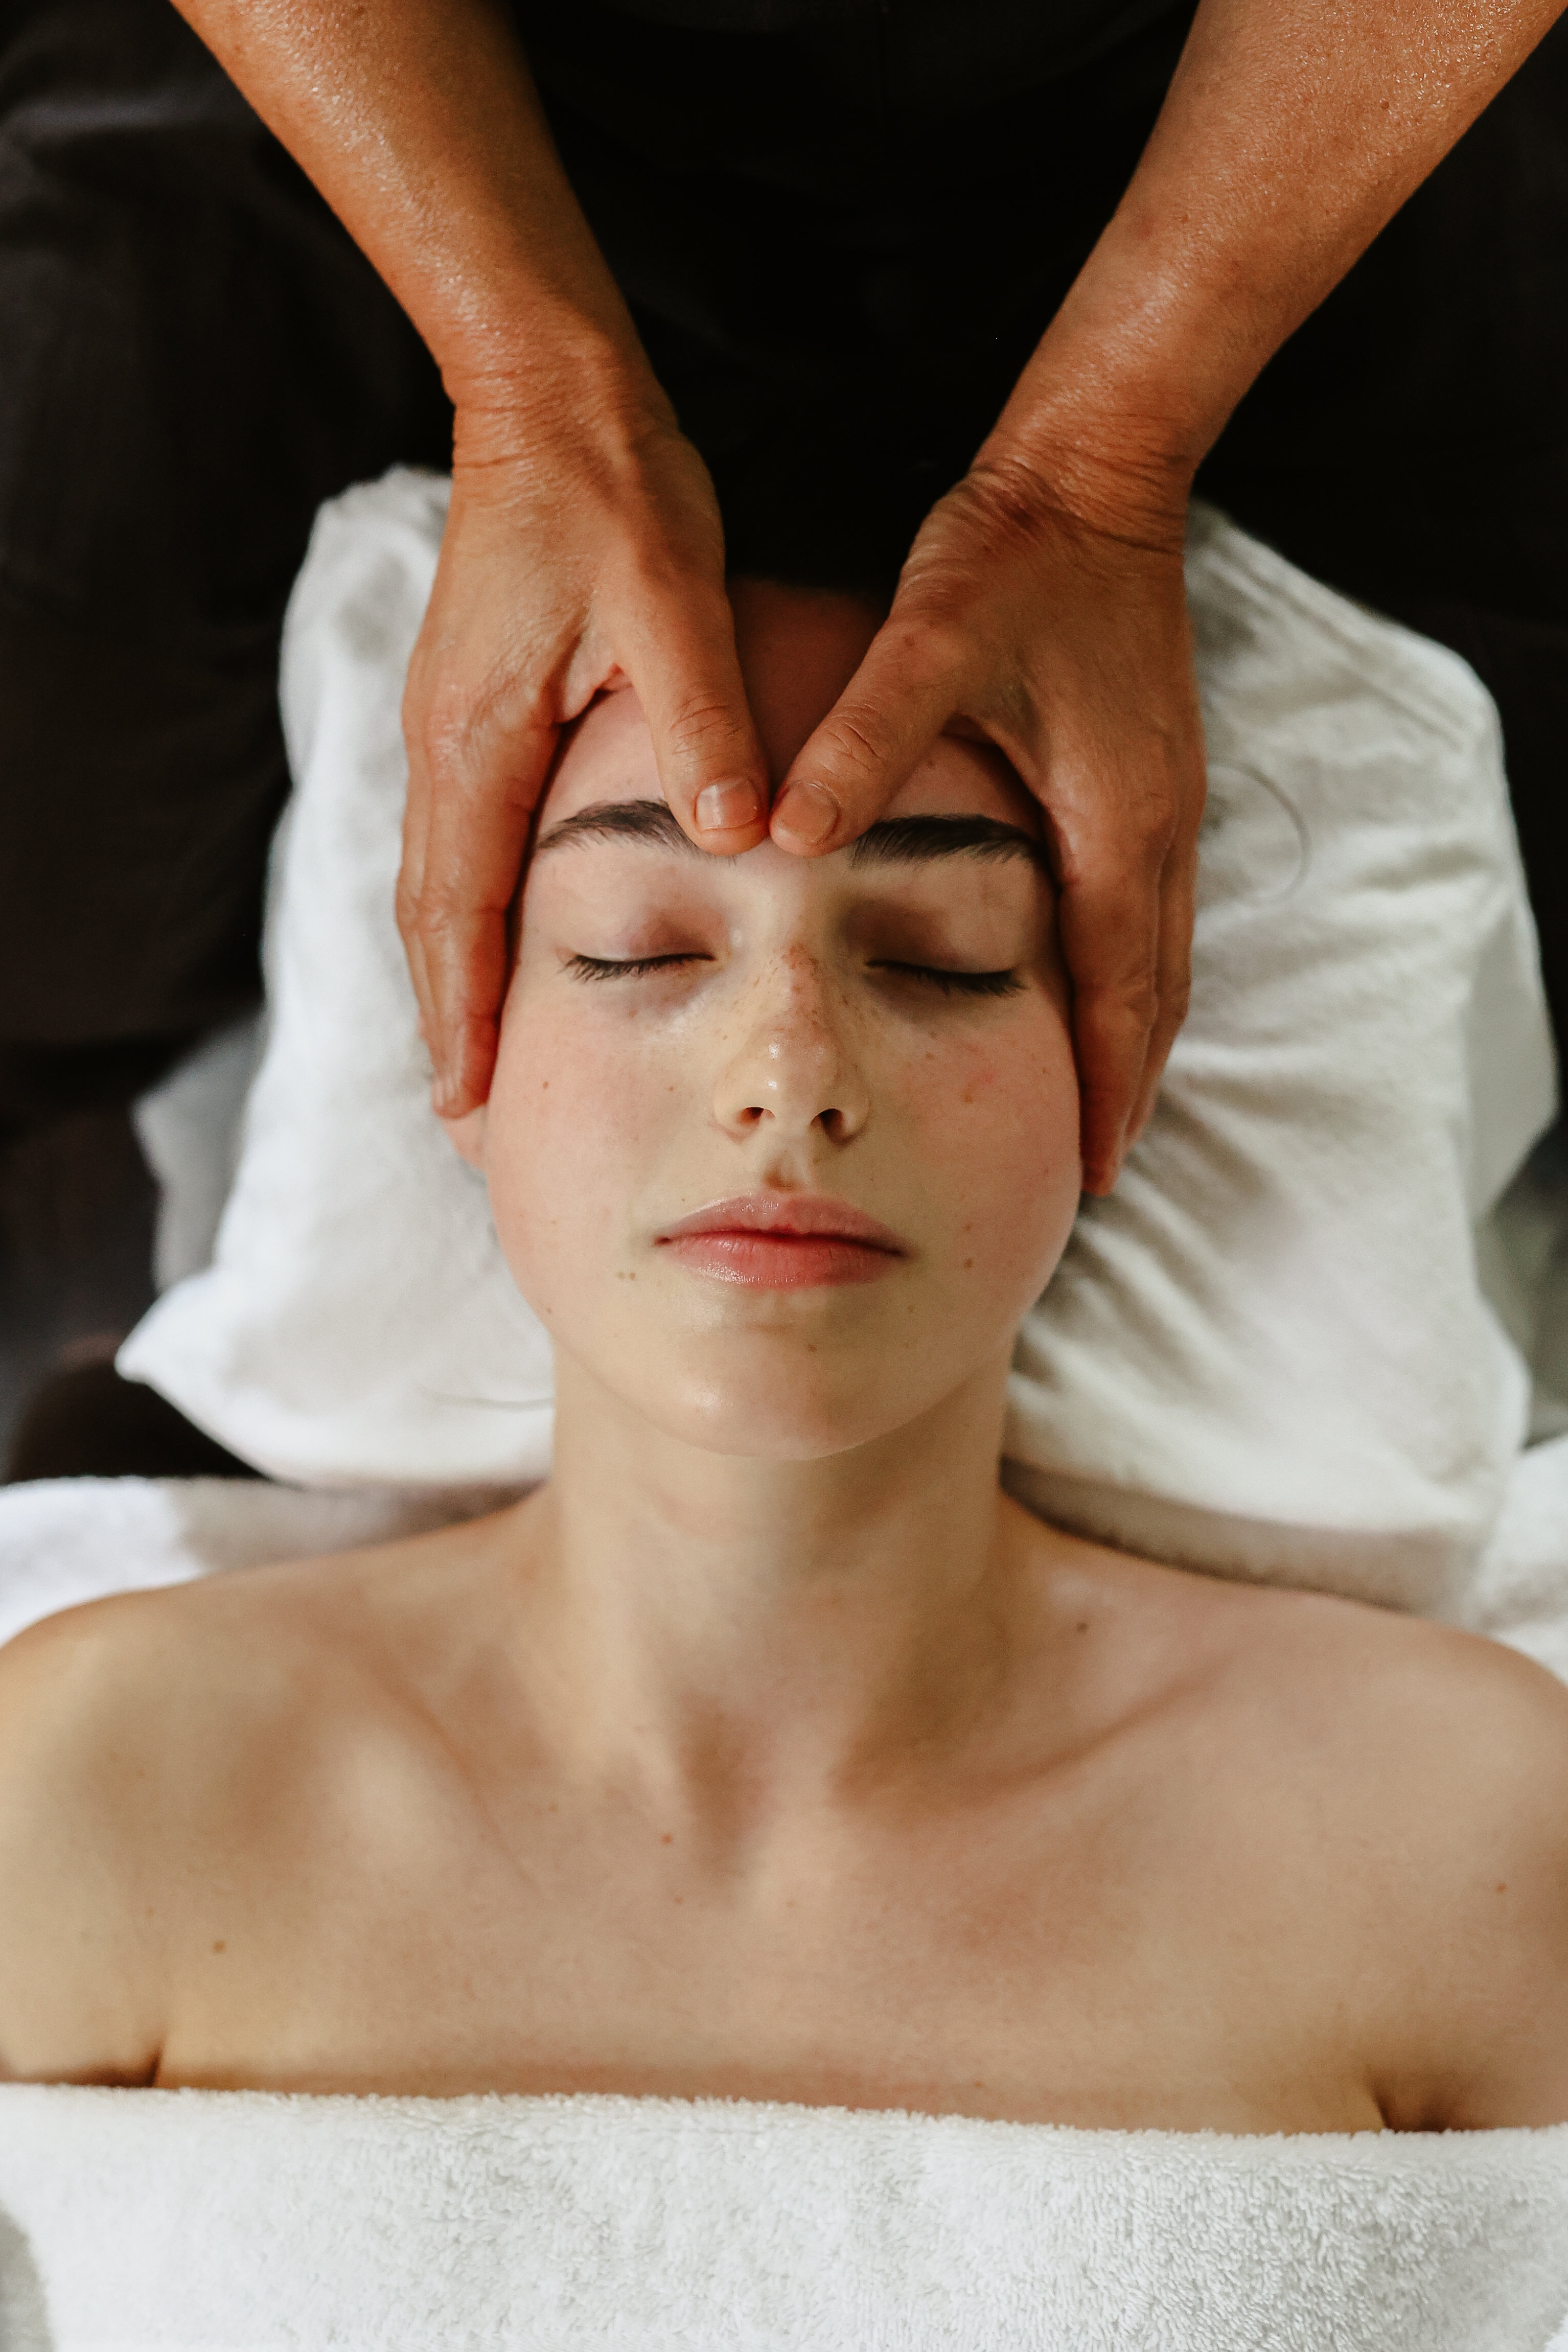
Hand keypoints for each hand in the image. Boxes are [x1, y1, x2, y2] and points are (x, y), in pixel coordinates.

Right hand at [398, 381, 768, 1114]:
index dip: (466, 1016)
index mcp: (479, 741)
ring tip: (473, 1062)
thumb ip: (703, 727)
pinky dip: (469, 915)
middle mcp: (446, 748)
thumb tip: (740, 839)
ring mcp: (451, 729)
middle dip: (447, 1024)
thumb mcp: (674, 603)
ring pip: (438, 886)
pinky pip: (460, 842)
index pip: (461, 913)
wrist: (548, 395)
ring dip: (452, 978)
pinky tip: (499, 946)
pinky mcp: (474, 708)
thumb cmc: (612, 491)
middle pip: (431, 919)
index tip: (470, 1105)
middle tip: (467, 1121)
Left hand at [769, 451, 1204, 1193]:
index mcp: (1115, 821)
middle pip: (1158, 995)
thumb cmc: (1014, 558)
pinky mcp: (1150, 773)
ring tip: (1104, 1108)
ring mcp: (1164, 801)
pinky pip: (1152, 909)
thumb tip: (785, 837)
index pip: (1118, 992)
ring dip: (1137, 1035)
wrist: (1094, 467)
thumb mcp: (928, 644)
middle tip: (1097, 1171)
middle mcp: (1158, 827)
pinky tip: (1098, 991)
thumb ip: (861, 744)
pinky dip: (1134, 972)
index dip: (1102, 1085)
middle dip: (1128, 1086)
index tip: (1087, 1170)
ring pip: (1164, 956)